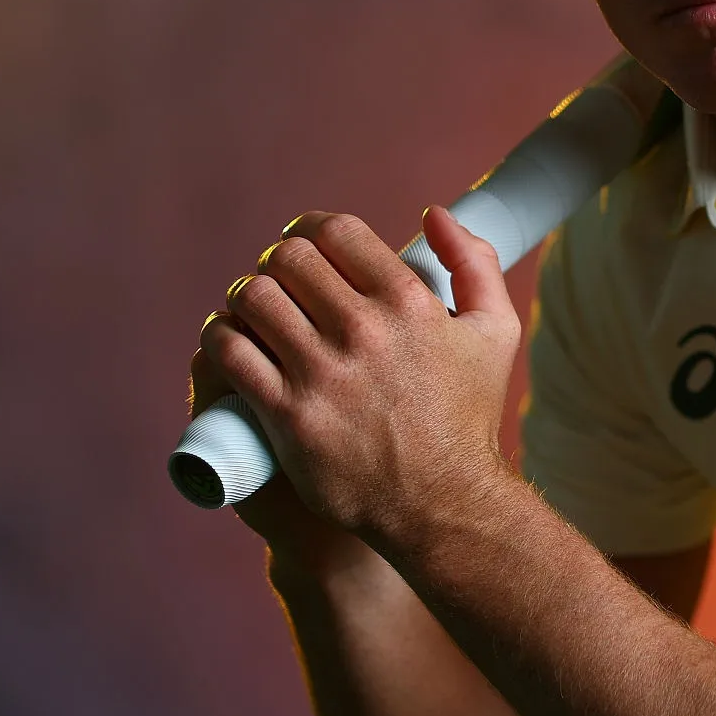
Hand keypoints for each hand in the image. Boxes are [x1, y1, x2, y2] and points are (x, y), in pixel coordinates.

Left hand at [195, 206, 523, 552]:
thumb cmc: (468, 416)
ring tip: (252, 310)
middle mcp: (363, 330)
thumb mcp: (495, 332)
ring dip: (245, 296)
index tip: (304, 243)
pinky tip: (228, 340)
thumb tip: (434, 214)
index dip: (311, 227)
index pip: (336, 231)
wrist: (442, 501)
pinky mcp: (288, 414)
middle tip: (278, 281)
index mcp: (409, 302)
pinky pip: (229, 352)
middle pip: (287, 258)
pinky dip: (220, 336)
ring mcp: (322, 373)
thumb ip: (475, 263)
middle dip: (276, 261)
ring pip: (253, 298)